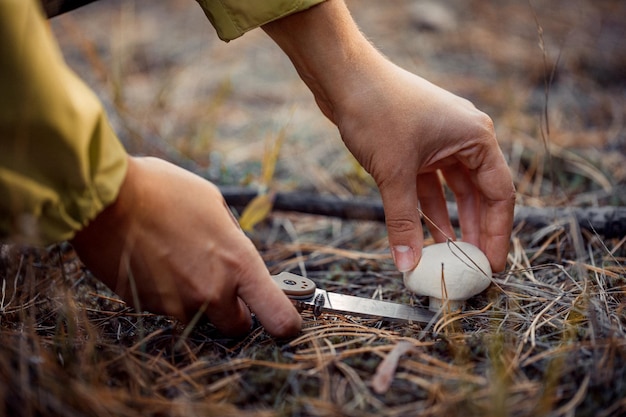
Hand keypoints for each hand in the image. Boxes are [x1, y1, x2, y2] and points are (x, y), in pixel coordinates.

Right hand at [71, 156, 300, 337]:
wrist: (106, 198)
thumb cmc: (163, 191)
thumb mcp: (213, 203)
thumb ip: (232, 239)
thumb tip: (236, 255)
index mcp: (238, 264)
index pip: (278, 316)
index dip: (285, 323)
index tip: (285, 322)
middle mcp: (211, 292)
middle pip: (236, 327)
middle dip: (234, 312)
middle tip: (224, 286)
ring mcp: (177, 304)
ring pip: (198, 316)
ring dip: (195, 298)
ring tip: (176, 258)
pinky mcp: (147, 307)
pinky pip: (167, 307)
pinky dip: (167, 292)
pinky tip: (154, 260)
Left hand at [332, 63, 515, 271]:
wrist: (344, 76)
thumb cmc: (377, 111)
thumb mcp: (394, 173)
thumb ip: (402, 222)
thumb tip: (407, 264)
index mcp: (476, 137)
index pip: (499, 194)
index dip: (496, 233)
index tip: (490, 265)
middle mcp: (464, 137)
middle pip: (479, 193)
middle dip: (475, 230)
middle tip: (472, 266)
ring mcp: (440, 140)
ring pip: (453, 190)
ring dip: (450, 220)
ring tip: (450, 255)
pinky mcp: (417, 145)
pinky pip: (430, 183)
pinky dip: (427, 206)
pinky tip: (425, 232)